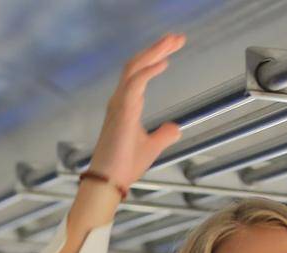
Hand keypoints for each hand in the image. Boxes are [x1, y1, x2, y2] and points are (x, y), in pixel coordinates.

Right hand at [86, 32, 186, 190]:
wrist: (109, 181)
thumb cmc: (123, 165)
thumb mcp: (151, 147)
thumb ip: (164, 135)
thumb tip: (176, 127)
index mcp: (125, 105)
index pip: (139, 72)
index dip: (155, 57)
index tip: (172, 47)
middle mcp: (120, 99)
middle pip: (137, 64)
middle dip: (157, 48)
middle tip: (177, 37)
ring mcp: (119, 104)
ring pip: (135, 68)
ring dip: (154, 52)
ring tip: (172, 42)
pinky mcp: (122, 112)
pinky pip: (135, 84)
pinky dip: (148, 71)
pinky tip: (163, 63)